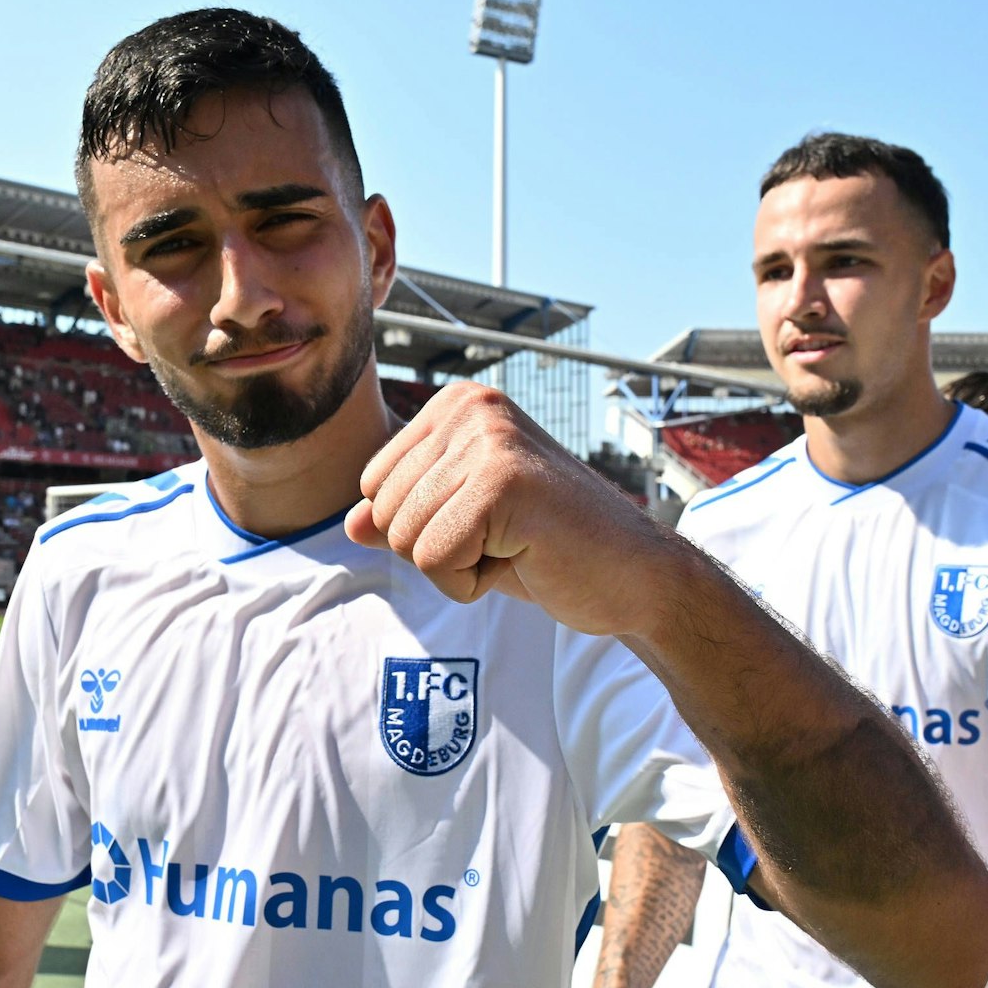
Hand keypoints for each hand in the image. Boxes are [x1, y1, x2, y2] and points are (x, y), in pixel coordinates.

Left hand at [345, 382, 670, 635]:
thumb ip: (404, 517)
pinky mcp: (503, 482)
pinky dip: (471, 583)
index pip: (374, 484)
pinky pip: (433, 560)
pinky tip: (524, 559)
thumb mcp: (463, 528)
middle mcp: (470, 407)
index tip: (489, 523)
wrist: (637, 576)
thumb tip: (350, 523)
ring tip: (518, 546)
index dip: (424, 527)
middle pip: (384, 512)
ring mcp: (488, 441)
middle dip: (437, 550)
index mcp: (457, 404)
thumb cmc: (551, 548)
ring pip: (405, 539)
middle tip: (508, 539)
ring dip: (458, 567)